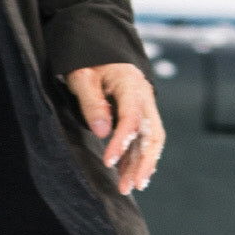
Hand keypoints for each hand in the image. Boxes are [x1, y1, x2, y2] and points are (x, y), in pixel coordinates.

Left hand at [66, 62, 163, 194]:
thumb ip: (92, 102)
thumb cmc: (88, 61)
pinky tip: (130, 174)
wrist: (99, 48)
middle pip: (152, 134)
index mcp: (131, 85)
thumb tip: (103, 132)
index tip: (108, 162)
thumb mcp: (82, 76)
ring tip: (128, 186)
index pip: (131, 119)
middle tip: (130, 185)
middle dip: (143, 162)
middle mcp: (144, 98)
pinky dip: (138, 157)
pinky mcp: (140, 114)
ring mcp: (145, 106)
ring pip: (151, 140)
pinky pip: (144, 139)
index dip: (121, 142)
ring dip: (141, 164)